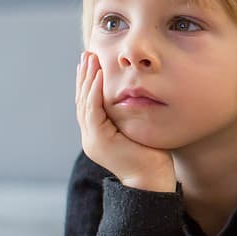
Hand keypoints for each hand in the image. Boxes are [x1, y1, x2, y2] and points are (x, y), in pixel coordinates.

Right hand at [75, 51, 174, 191]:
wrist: (153, 181)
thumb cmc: (153, 157)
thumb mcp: (139, 129)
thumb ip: (131, 115)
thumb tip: (138, 95)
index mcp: (98, 135)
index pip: (89, 103)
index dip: (89, 82)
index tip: (92, 62)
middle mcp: (91, 136)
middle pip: (83, 100)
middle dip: (85, 76)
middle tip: (87, 54)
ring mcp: (92, 139)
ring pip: (85, 103)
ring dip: (87, 79)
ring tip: (90, 59)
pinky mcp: (98, 140)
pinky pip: (93, 111)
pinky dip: (94, 92)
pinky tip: (98, 75)